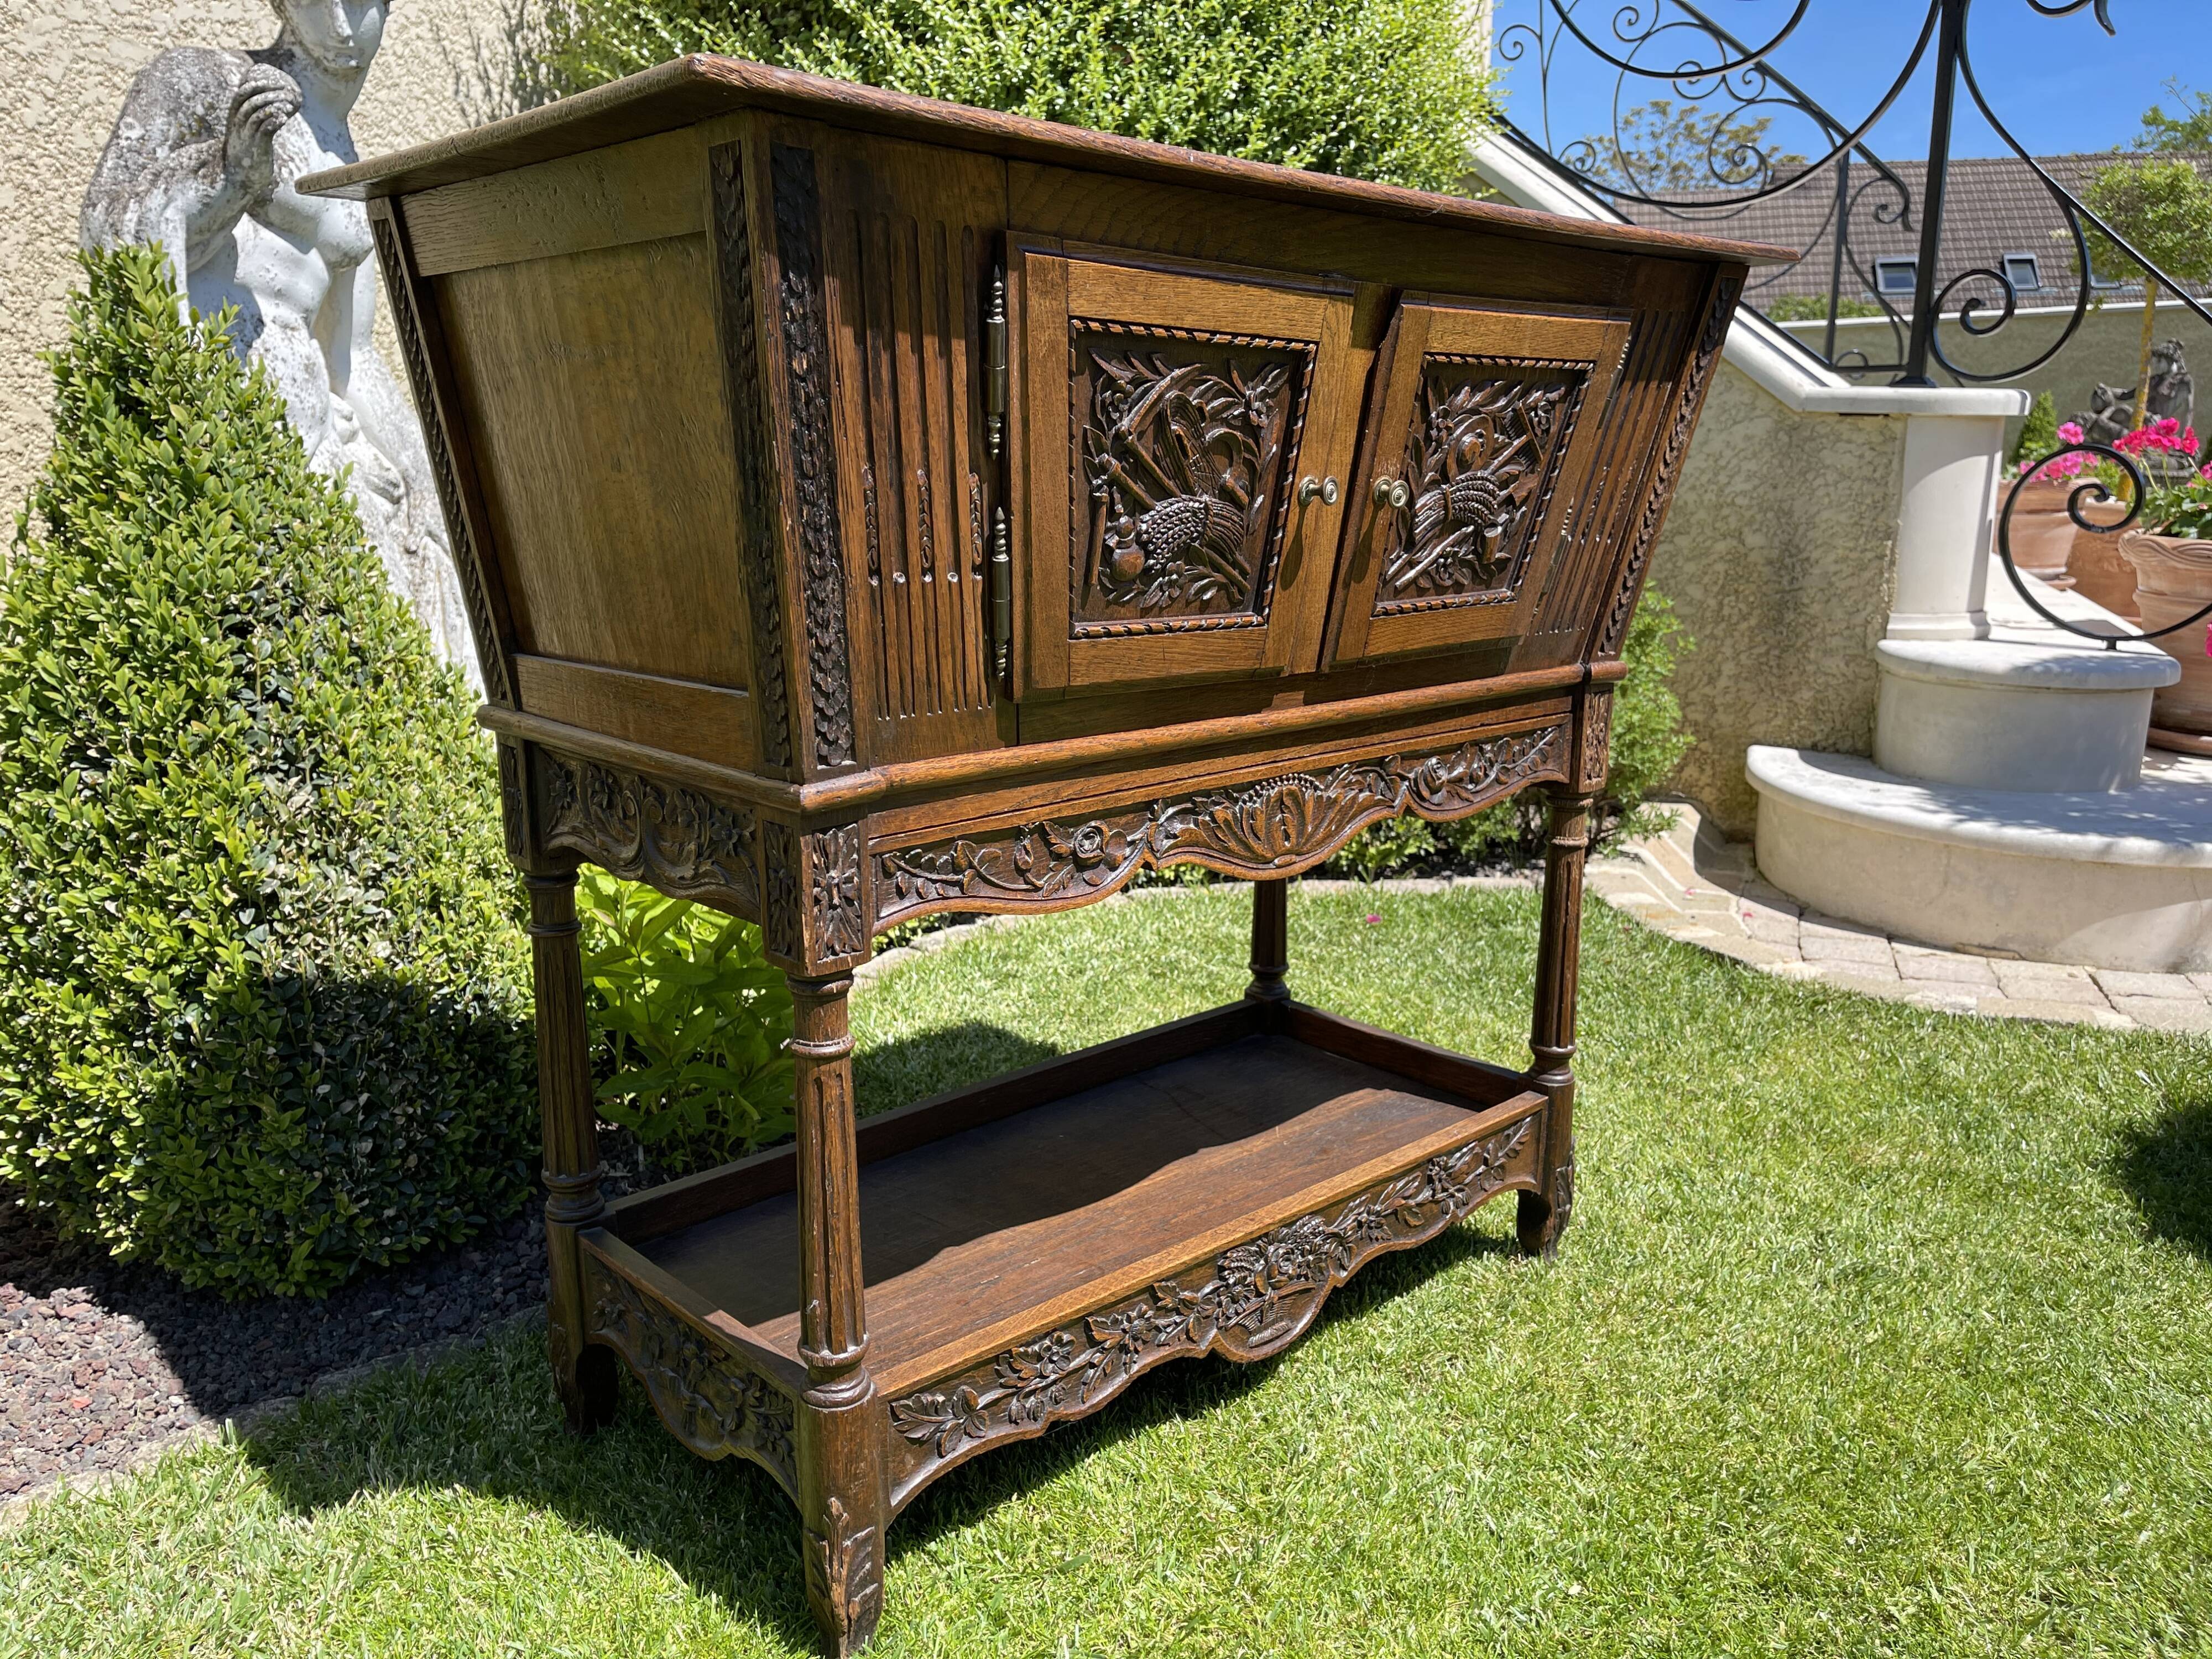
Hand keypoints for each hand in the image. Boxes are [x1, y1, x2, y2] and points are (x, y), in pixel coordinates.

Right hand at [223, 66, 300, 198]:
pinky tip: (283, 117)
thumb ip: (256, 125)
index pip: (239, 97)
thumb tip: (272, 114)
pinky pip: (264, 129)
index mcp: (234, 122)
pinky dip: (273, 120)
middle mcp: (238, 127)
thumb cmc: (247, 159)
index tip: (264, 81)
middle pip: (248, 100)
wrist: (239, 183)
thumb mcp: (247, 138)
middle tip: (282, 89)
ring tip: (288, 103)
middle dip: (265, 91)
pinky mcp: (256, 148)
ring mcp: (246, 137)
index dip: (251, 86)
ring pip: (256, 112)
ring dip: (273, 104)